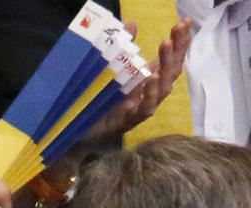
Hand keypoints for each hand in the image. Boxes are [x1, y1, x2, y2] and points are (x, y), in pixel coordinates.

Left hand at [85, 18, 190, 141]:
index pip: (170, 59)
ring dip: (165, 68)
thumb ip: (122, 48)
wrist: (79, 128)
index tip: (185, 22)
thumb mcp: (111, 69)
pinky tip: (151, 80)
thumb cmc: (98, 99)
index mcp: (148, 79)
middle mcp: (149, 93)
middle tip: (176, 30)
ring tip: (165, 47)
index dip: (180, 42)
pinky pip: (144, 109)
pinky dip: (149, 95)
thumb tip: (132, 23)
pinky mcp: (129, 121)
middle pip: (170, 72)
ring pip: (162, 90)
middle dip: (176, 50)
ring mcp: (141, 108)